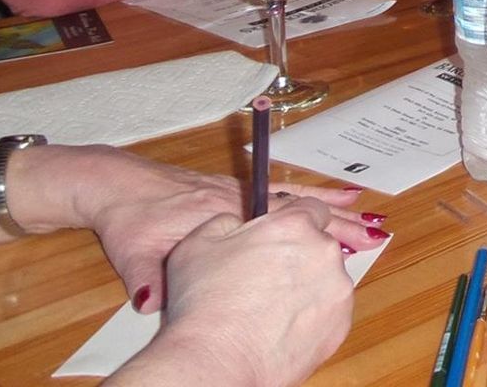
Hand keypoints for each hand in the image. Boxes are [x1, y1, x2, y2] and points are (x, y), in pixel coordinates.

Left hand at [67, 149, 385, 312]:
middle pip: (297, 206)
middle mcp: (235, 198)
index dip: (313, 231)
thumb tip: (150, 302)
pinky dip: (310, 195)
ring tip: (366, 213)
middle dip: (338, 221)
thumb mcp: (132, 252)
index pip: (277, 220)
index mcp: (219, 213)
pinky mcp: (233, 189)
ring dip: (331, 207)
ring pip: (295, 196)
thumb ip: (146, 278)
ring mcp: (237, 191)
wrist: (113, 184)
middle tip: (373, 232)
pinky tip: (332, 197)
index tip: (343, 243)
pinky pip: (283, 190)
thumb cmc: (127, 220)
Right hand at [117, 198, 354, 386]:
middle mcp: (324, 252)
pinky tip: (280, 328)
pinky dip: (311, 318)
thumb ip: (227, 221)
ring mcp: (338, 289)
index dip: (294, 223)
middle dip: (298, 258)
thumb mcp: (198, 243)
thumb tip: (239, 222)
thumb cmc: (204, 303)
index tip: (282, 236)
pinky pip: (329, 312)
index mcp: (294, 225)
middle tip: (265, 280)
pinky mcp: (341, 324)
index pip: (311, 209)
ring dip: (306, 288)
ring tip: (268, 309)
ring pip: (325, 280)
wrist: (216, 360)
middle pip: (318, 246)